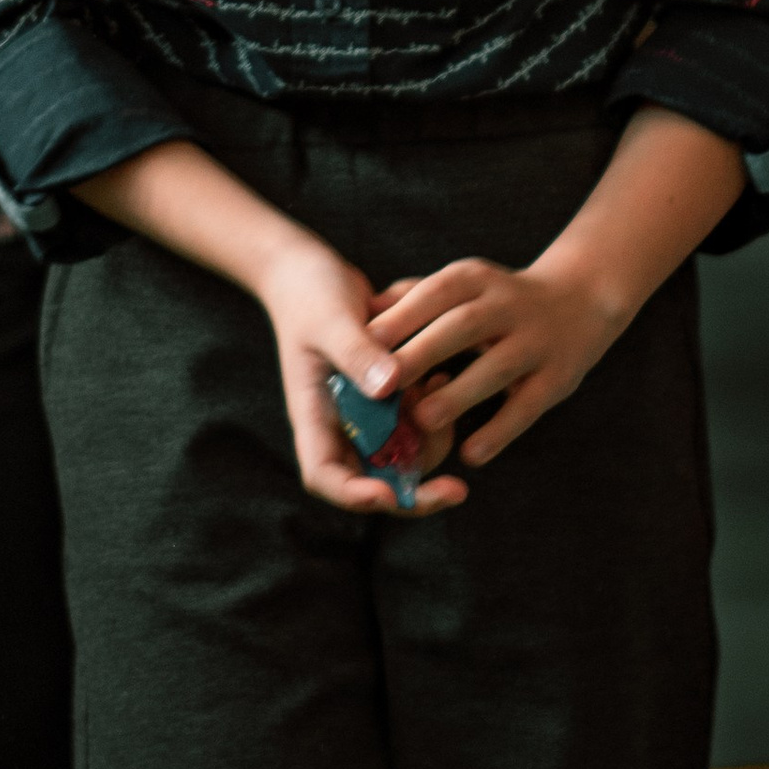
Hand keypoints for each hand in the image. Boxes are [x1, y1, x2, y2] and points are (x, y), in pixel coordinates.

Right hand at [257, 232, 467, 516]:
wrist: (311, 273)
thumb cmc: (312, 296)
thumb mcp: (332, 320)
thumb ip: (357, 353)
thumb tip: (388, 388)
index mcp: (314, 415)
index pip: (325, 475)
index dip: (356, 494)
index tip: (389, 495)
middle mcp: (339, 425)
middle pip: (372, 480)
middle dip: (413, 492)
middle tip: (457, 492)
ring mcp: (363, 415)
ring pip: (401, 456)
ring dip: (430, 440)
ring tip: (443, 386)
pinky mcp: (385, 398)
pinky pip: (414, 422)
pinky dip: (434, 409)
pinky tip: (444, 374)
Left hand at [366, 249, 630, 470]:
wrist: (584, 297)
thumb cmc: (498, 300)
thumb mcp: (461, 285)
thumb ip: (411, 299)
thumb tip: (359, 314)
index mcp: (476, 279)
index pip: (434, 293)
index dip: (399, 319)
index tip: (360, 349)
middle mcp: (508, 304)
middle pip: (462, 326)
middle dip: (423, 353)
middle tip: (383, 387)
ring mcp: (537, 340)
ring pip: (496, 368)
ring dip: (460, 394)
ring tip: (424, 420)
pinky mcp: (558, 377)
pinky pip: (527, 407)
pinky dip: (500, 431)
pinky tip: (471, 454)